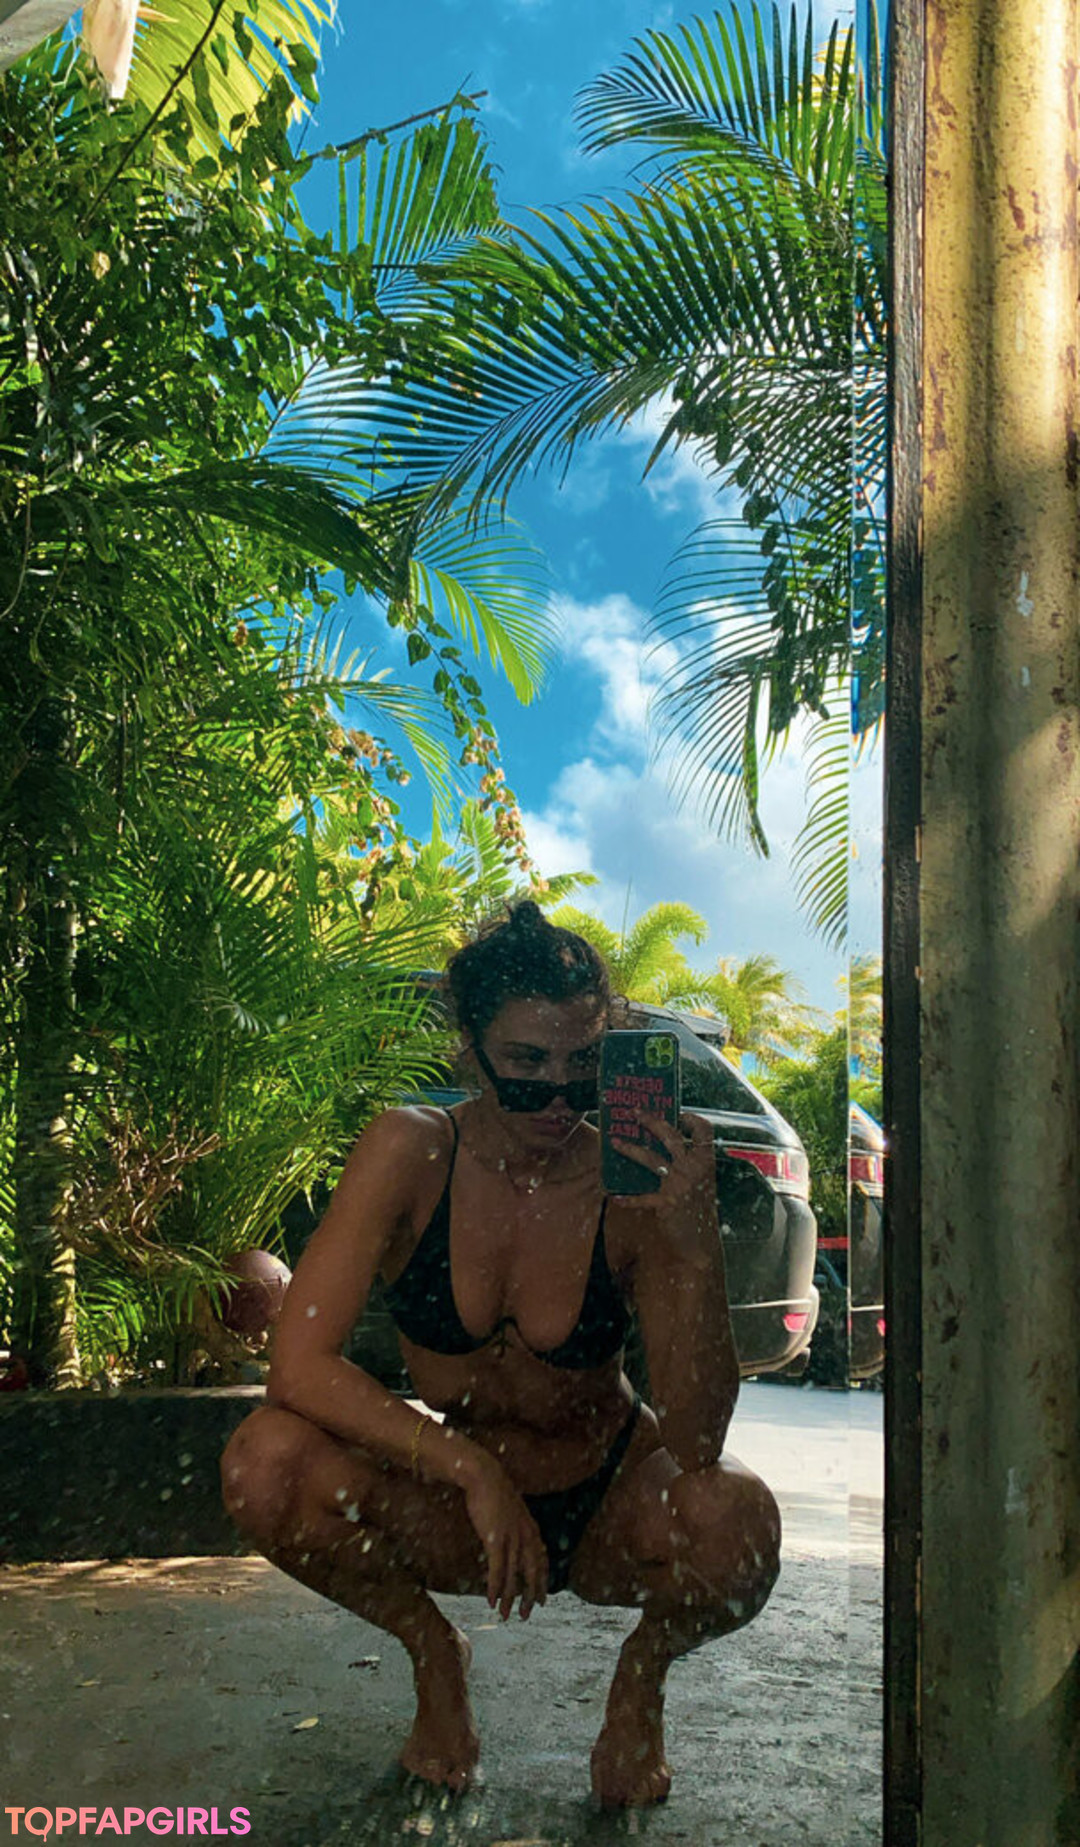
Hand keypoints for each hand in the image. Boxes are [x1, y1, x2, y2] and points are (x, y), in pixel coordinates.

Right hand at [462, 1455, 548, 1620]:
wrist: (484, 1475)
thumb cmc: (494, 1490)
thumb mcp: (511, 1508)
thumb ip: (516, 1524)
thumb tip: (512, 1536)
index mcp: (530, 1528)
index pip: (541, 1561)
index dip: (542, 1582)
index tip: (542, 1599)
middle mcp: (525, 1536)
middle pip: (532, 1574)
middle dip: (530, 1597)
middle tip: (526, 1615)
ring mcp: (512, 1538)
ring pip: (513, 1577)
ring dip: (508, 1599)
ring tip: (505, 1616)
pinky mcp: (495, 1540)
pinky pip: (497, 1570)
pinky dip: (494, 1588)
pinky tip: (490, 1601)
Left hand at [610, 1110, 717, 1239]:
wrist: (702, 1242)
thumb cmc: (699, 1209)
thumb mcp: (701, 1182)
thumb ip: (689, 1164)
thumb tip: (663, 1145)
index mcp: (706, 1161)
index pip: (704, 1130)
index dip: (692, 1119)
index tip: (678, 1114)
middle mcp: (694, 1169)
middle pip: (670, 1135)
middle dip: (650, 1121)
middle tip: (634, 1112)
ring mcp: (679, 1184)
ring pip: (650, 1158)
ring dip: (630, 1149)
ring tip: (615, 1142)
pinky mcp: (666, 1202)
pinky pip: (641, 1196)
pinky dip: (627, 1198)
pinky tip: (615, 1197)